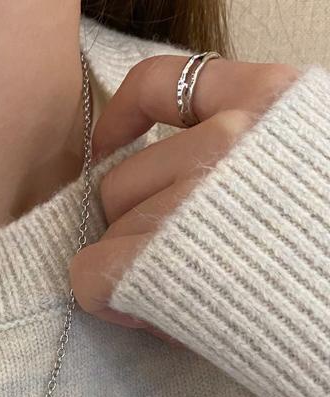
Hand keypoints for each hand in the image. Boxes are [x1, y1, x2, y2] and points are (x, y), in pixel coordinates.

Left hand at [69, 54, 300, 344]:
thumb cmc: (323, 256)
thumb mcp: (295, 172)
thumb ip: (234, 159)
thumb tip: (145, 182)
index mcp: (272, 101)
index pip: (162, 83)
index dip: (123, 122)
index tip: (110, 148)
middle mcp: (231, 135)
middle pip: (121, 180)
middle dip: (134, 226)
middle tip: (170, 264)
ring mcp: (193, 194)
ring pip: (110, 230)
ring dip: (128, 267)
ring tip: (177, 294)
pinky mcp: (158, 256)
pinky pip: (92, 269)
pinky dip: (102, 295)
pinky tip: (139, 310)